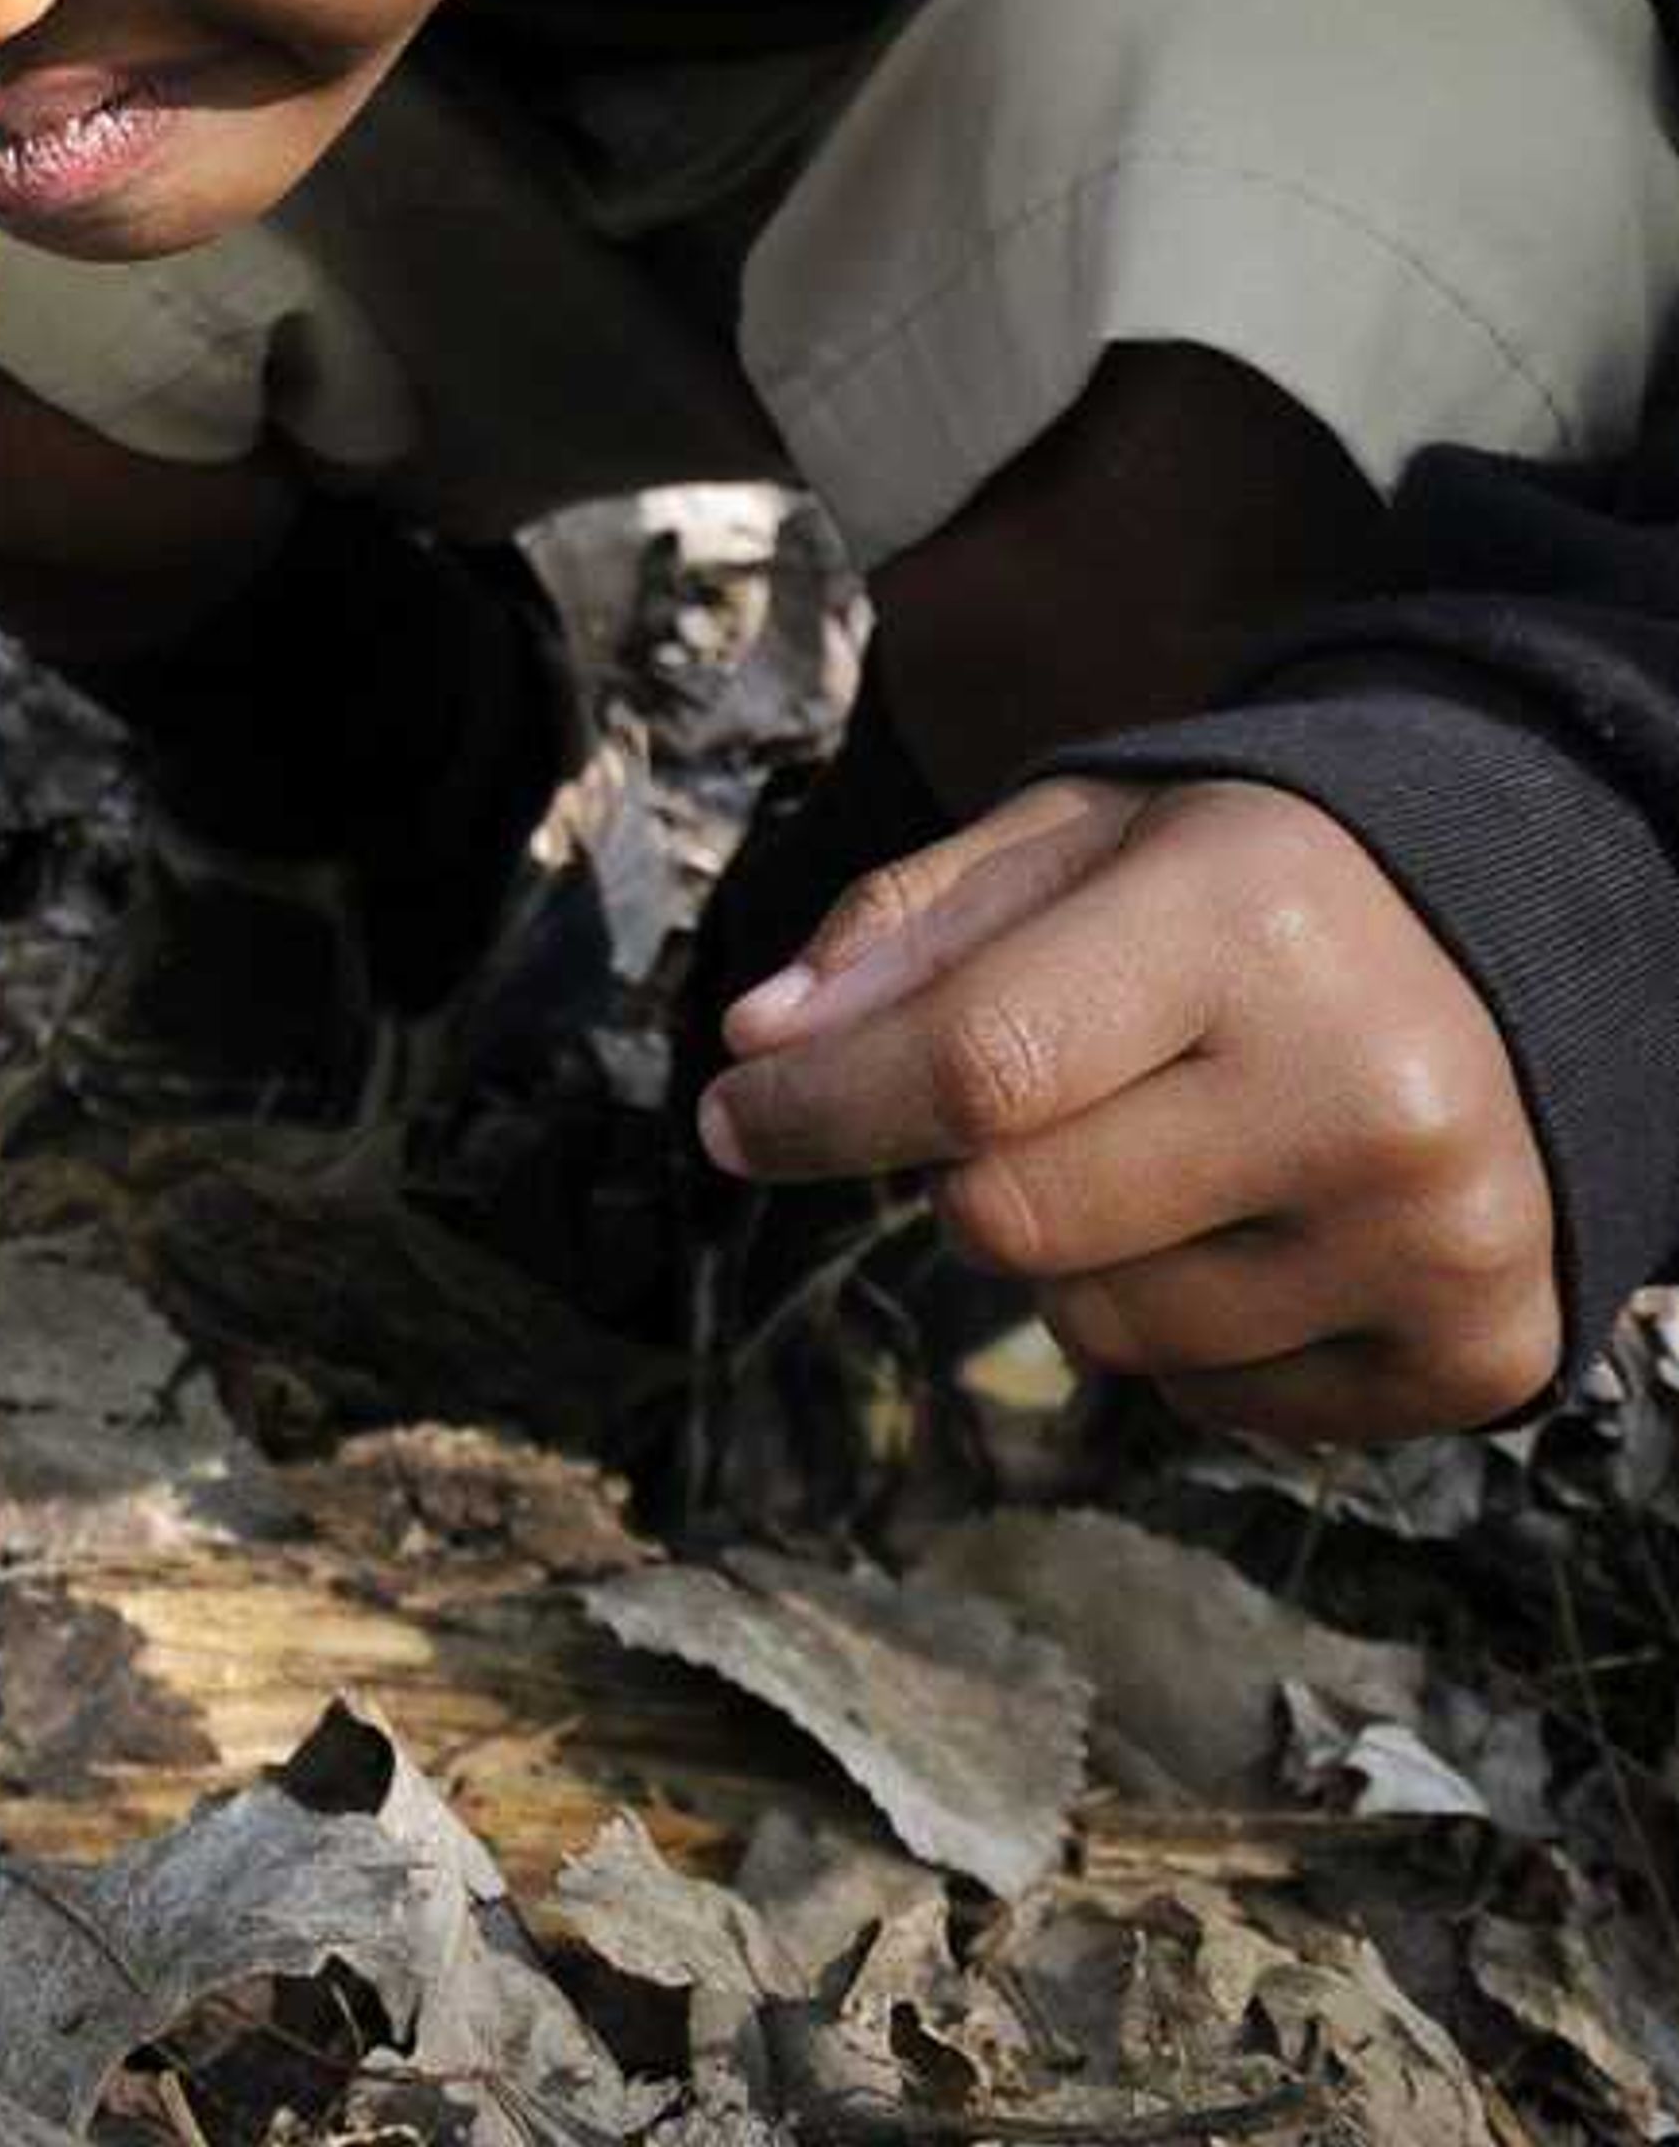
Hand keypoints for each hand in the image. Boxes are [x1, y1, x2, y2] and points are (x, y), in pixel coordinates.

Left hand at [700, 776, 1560, 1444]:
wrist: (1522, 950)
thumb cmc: (1251, 891)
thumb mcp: (1079, 842)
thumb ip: (907, 930)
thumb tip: (758, 1046)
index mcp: (1249, 925)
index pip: (974, 1062)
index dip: (818, 1107)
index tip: (727, 1117)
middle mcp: (1362, 1089)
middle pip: (1013, 1219)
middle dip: (956, 1169)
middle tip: (1017, 1097)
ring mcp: (1432, 1238)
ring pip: (1100, 1332)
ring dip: (1072, 1257)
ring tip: (1168, 1144)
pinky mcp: (1474, 1353)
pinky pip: (1211, 1407)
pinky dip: (1186, 1334)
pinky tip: (1256, 1218)